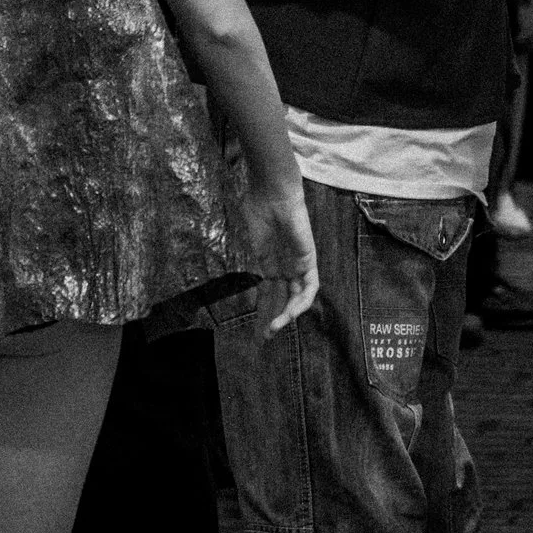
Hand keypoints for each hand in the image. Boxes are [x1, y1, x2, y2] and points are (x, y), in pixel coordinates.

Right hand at [238, 177, 319, 336]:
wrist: (271, 192)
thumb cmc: (255, 207)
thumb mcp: (245, 238)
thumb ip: (242, 258)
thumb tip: (223, 275)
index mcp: (269, 262)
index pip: (267, 294)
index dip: (261, 312)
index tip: (254, 333)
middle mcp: (284, 266)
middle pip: (280, 301)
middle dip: (271, 321)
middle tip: (262, 340)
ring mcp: (297, 263)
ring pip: (295, 298)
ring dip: (285, 316)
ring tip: (272, 330)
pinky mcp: (308, 260)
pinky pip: (310, 287)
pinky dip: (300, 303)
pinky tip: (288, 314)